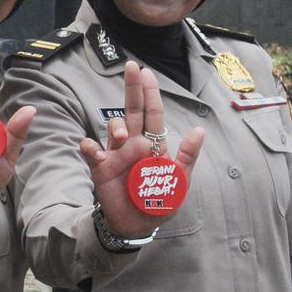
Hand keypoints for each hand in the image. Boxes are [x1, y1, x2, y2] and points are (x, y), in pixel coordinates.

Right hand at [79, 61, 204, 238]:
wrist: (136, 224)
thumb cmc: (159, 201)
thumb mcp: (179, 180)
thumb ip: (187, 156)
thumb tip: (200, 129)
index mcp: (153, 144)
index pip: (152, 114)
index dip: (150, 94)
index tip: (146, 72)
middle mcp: (132, 143)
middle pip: (131, 110)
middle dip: (132, 88)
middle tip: (131, 66)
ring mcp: (115, 153)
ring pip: (113, 126)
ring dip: (117, 127)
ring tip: (122, 141)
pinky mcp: (100, 165)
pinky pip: (92, 149)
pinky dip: (92, 146)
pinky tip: (99, 151)